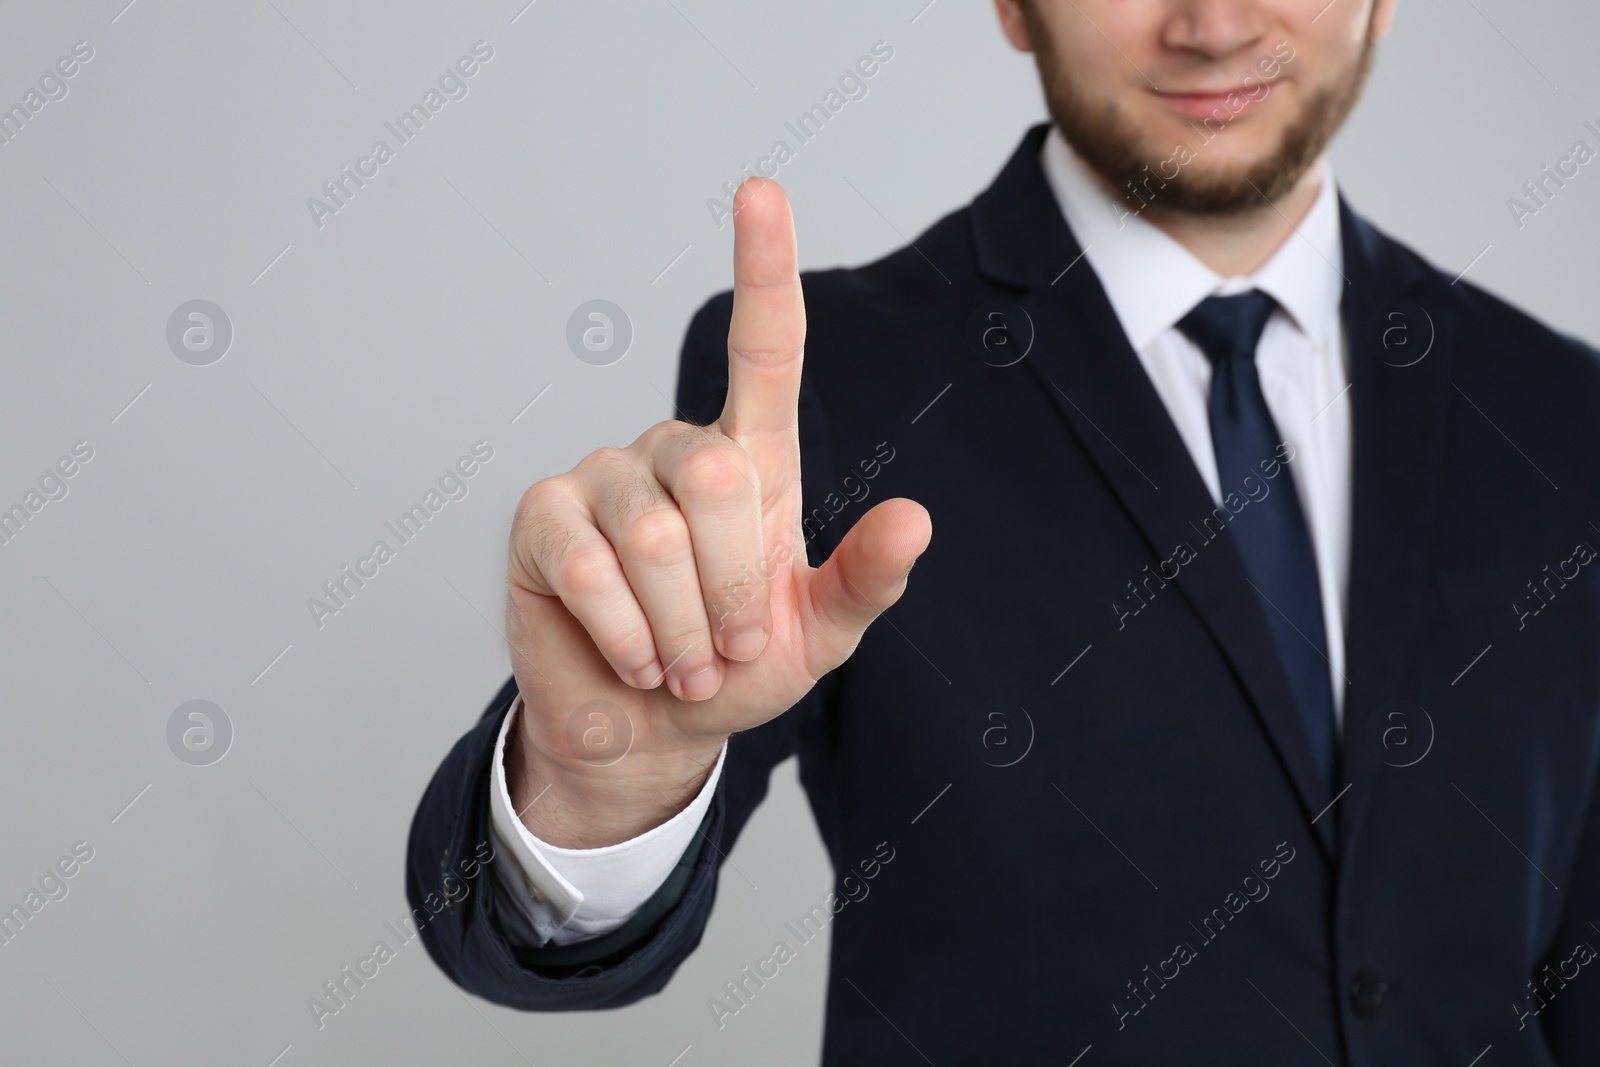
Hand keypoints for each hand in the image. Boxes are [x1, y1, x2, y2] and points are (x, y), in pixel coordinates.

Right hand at [503, 178, 931, 847]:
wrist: (651, 730)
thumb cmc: (735, 668)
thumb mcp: (819, 635)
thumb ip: (865, 579)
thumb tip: (918, 520)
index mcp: (752, 462)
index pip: (764, 350)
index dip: (762, 268)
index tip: (760, 189)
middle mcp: (675, 450)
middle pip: (715, 478)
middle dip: (729, 590)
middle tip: (726, 647)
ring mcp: (603, 476)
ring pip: (652, 535)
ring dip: (678, 628)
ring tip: (679, 659)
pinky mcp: (542, 516)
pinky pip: (587, 566)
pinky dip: (623, 635)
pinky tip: (630, 657)